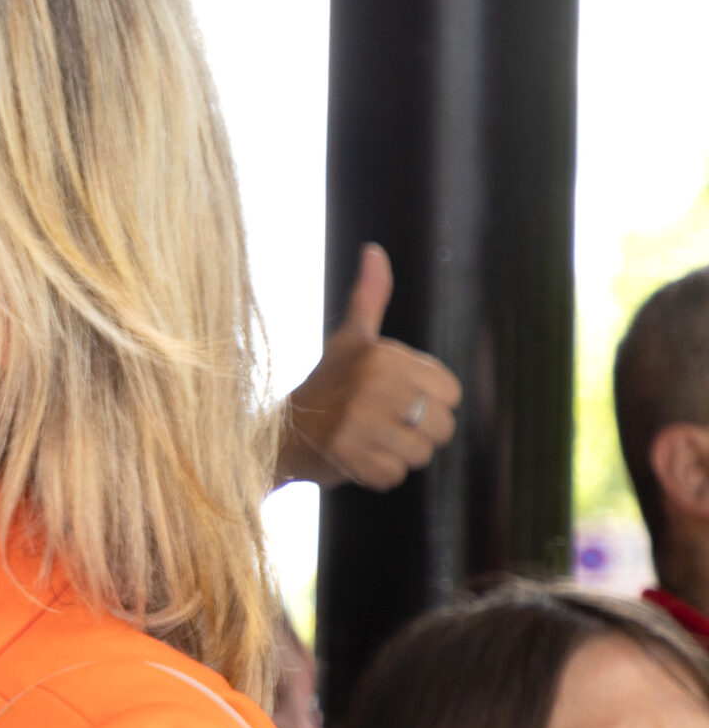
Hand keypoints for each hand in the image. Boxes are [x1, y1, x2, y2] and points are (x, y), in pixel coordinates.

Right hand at [275, 244, 460, 490]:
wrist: (278, 432)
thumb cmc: (325, 385)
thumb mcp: (350, 339)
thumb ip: (369, 297)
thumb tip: (374, 251)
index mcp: (382, 356)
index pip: (450, 392)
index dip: (427, 401)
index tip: (394, 399)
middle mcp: (372, 386)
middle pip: (441, 426)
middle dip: (415, 432)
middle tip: (381, 425)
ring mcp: (358, 422)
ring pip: (421, 454)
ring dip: (398, 454)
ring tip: (369, 441)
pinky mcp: (348, 457)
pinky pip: (394, 476)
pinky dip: (377, 474)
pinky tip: (356, 458)